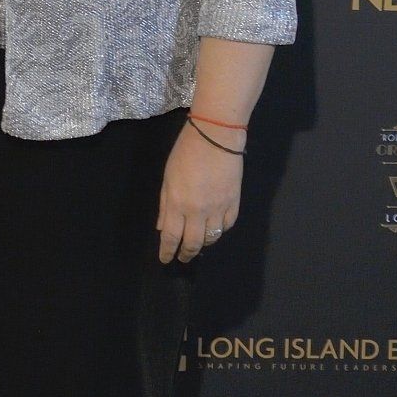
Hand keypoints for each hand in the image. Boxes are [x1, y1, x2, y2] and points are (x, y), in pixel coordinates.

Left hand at [157, 121, 243, 264]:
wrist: (216, 136)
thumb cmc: (186, 153)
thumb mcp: (168, 178)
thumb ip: (165, 205)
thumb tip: (162, 227)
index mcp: (178, 204)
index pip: (171, 237)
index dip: (168, 251)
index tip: (166, 259)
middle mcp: (198, 211)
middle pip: (192, 243)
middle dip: (186, 254)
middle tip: (183, 258)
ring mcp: (218, 208)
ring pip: (211, 237)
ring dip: (203, 244)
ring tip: (198, 244)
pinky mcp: (234, 203)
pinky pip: (227, 225)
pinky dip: (219, 231)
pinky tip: (214, 230)